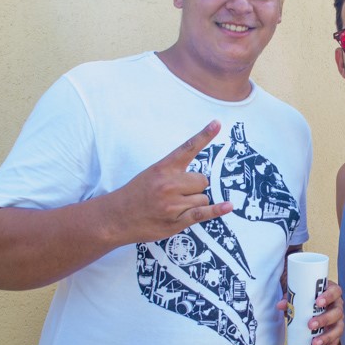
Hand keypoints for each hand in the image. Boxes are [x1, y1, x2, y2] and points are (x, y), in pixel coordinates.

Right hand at [110, 120, 233, 242]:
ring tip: (175, 207)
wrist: (116, 217)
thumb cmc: (136, 194)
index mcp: (163, 168)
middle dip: (196, 187)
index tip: (217, 123)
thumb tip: (200, 178)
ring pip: (203, 198)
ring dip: (195, 202)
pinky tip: (228, 206)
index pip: (188, 148)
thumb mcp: (151, 174)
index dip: (204, 135)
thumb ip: (174, 172)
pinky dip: (217, 210)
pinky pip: (203, 213)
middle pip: (202, 180)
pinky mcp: (177, 220)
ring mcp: (173, 203)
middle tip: (179, 194)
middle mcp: (169, 184)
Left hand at [276, 279, 343, 344]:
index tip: (317, 302)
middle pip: (337, 313)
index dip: (329, 297)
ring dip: (327, 337)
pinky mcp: (334, 333)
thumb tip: (280, 305)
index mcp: (332, 292)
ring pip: (338, 329)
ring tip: (314, 343)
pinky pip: (334, 343)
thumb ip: (289, 298)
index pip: (335, 292)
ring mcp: (338, 320)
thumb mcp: (298, 295)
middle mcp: (338, 306)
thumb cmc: (306, 297)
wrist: (309, 303)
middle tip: (310, 325)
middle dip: (325, 320)